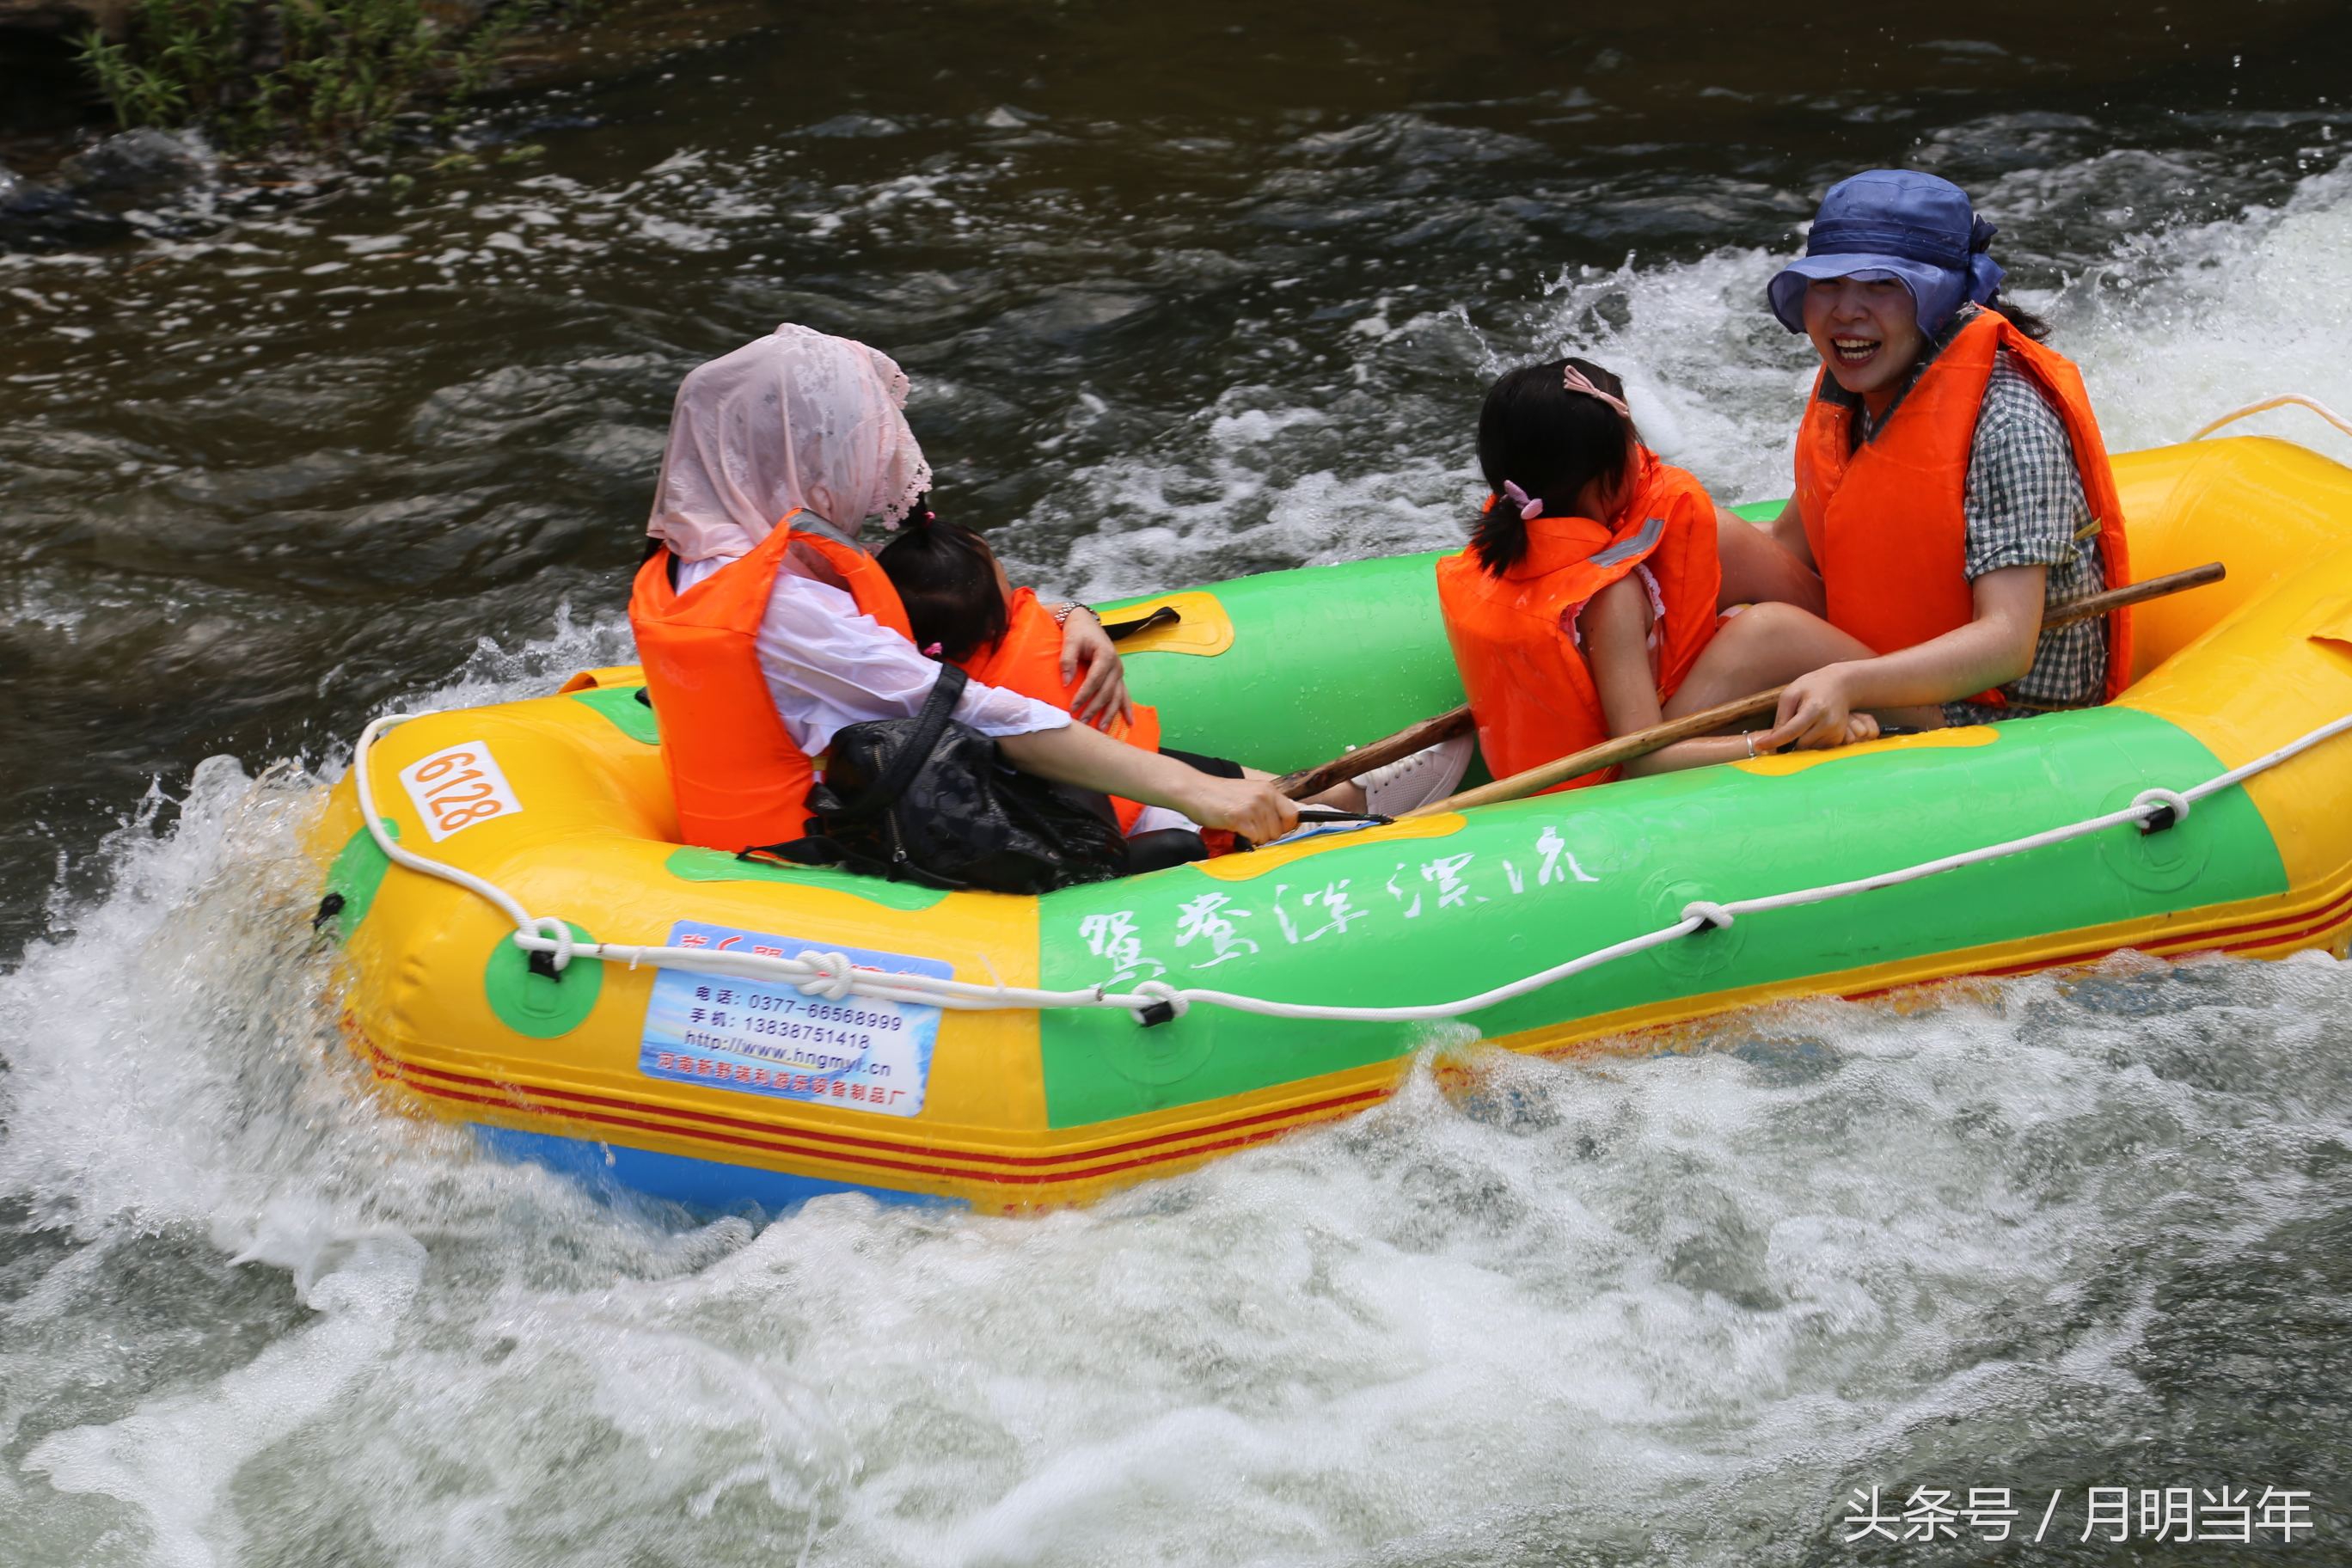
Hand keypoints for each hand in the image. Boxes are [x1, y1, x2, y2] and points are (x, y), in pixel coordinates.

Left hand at [1056, 605, 1133, 726]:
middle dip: (1094, 708)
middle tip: (1082, 722)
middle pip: (1106, 691)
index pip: (1095, 679)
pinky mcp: (1117, 677)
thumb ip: (1067, 660)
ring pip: (1117, 696)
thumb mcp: (1070, 641)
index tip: (1073, 707)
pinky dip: (1126, 708)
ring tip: (1101, 729)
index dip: (1084, 694)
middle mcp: (1116, 665)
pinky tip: (1130, 722)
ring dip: (1110, 713)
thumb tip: (1066, 682)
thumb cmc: (1077, 631)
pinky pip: (1124, 694)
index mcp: (1105, 655)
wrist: (1085, 622)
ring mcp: (1118, 672)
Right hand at [1175, 773, 1298, 845]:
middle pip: (1279, 831)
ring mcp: (1252, 807)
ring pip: (1266, 837)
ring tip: (1238, 826)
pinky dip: (1243, 839)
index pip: (1293, 815)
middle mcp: (1264, 796)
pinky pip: (1252, 839)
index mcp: (1269, 789)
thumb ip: (1265, 806)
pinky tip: (1233, 829)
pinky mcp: (1240, 818)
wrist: (1194, 790)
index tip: (1272, 829)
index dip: (1284, 827)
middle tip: (1248, 828)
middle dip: (1265, 835)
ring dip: (1253, 838)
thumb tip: (1279, 828)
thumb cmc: (1219, 795)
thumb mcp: (1248, 793)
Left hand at [1758, 664, 1866, 751]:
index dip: (1774, 741)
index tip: (1759, 746)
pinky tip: (1813, 727)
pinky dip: (1810, 741)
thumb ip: (1781, 716)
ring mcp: (1835, 732)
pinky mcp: (1838, 738)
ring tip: (1805, 721)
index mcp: (1814, 709)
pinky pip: (1816, 748)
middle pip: (1799, 744)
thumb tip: (1772, 739)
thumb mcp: (1791, 694)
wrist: (1841, 685)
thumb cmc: (1812, 687)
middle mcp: (1828, 723)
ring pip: (1807, 748)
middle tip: (1789, 724)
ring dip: (1800, 740)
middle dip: (1788, 741)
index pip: (1791, 731)